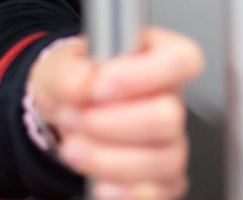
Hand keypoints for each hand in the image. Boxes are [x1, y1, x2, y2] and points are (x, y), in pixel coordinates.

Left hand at [28, 26, 202, 199]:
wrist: (63, 113)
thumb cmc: (73, 80)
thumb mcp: (59, 65)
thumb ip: (68, 70)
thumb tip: (82, 83)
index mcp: (155, 56)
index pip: (183, 59)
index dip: (145, 75)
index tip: (101, 86)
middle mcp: (171, 98)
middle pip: (169, 117)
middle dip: (110, 123)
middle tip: (73, 118)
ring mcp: (171, 140)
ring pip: (163, 159)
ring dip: (107, 158)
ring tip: (73, 146)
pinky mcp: (164, 178)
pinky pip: (157, 192)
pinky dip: (122, 190)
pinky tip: (98, 179)